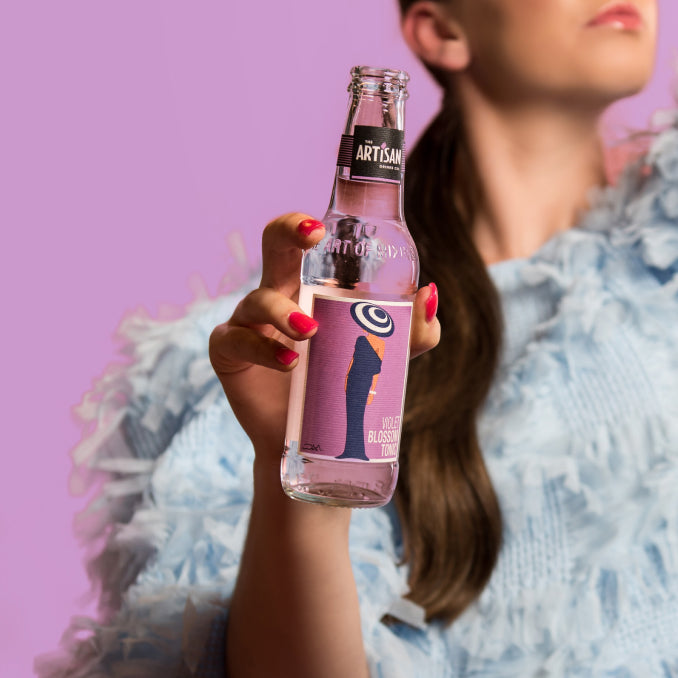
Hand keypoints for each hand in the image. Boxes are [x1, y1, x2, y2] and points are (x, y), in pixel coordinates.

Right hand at [209, 212, 440, 464]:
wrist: (313, 439)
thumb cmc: (340, 385)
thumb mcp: (382, 357)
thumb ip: (410, 331)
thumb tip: (429, 294)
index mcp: (306, 287)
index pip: (300, 242)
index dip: (303, 224)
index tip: (322, 226)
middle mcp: (275, 295)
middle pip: (272, 245)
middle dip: (288, 230)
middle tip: (314, 235)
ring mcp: (248, 322)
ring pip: (258, 299)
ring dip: (284, 312)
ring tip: (310, 332)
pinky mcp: (229, 352)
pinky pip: (237, 340)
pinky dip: (263, 349)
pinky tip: (288, 361)